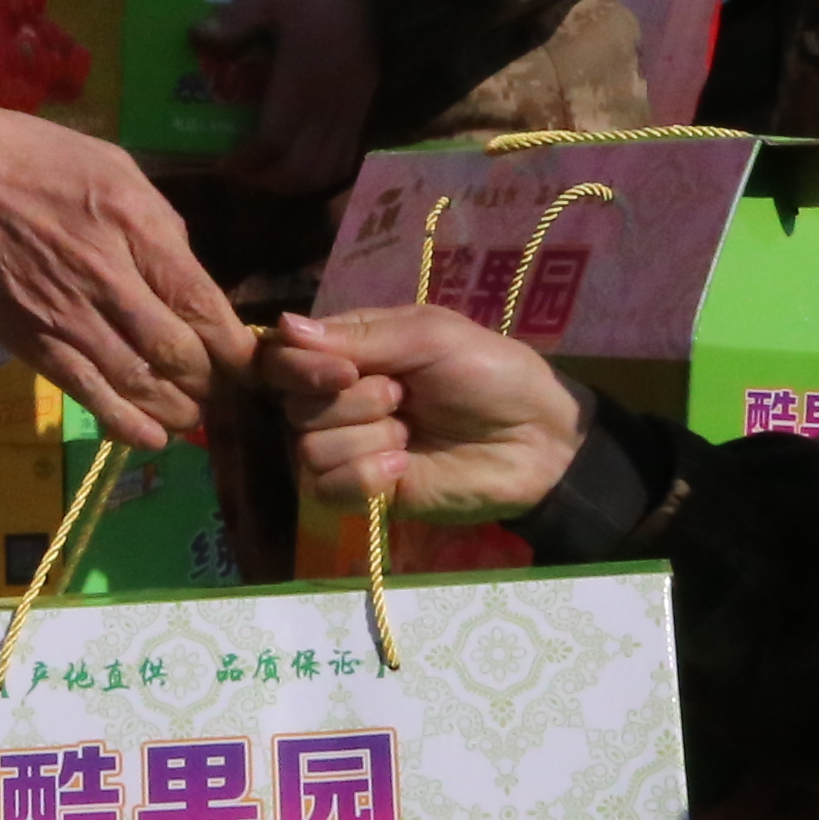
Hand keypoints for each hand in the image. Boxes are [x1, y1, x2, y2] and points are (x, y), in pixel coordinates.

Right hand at [0, 84, 240, 450]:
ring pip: (137, 384)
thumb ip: (160, 225)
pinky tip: (153, 437)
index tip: (252, 363)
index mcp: (133, 225)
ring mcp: (64, 316)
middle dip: (213, 383)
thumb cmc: (35, 157)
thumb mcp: (115, 167)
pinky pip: (87, 396)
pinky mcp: (30, 343)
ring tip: (195, 416)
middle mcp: (105, 278)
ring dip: (177, 411)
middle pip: (178, 353)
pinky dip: (127, 424)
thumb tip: (191, 281)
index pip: (202, 303)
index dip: (236, 346)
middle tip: (226, 392)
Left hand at [192, 0, 377, 195]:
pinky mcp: (360, 119)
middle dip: (263, 178)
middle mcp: (324, 113)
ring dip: (290, 182)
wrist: (382, 2)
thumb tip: (197, 35)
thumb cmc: (323, 0)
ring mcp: (346, 120)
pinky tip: (301, 163)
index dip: (244, 160)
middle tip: (238, 168)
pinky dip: (319, 174)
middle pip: (296, 170)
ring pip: (321, 173)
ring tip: (266, 170)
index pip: (271, 142)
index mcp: (299, 87)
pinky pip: (343, 163)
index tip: (221, 159)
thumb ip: (237, 18)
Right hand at [253, 304, 588, 523]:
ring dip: (366, 439)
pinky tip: (405, 468)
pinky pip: (327, 488)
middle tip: (404, 398)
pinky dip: (365, 477)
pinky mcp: (365, 493)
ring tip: (411, 435)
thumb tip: (282, 326)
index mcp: (351, 351)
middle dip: (352, 402)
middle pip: (293, 405)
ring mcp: (351, 448)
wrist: (536, 440)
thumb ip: (356, 337)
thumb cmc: (490, 373)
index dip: (299, 366)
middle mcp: (341, 398)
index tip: (344, 371)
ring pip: (308, 448)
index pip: (284, 357)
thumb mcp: (428, 336)